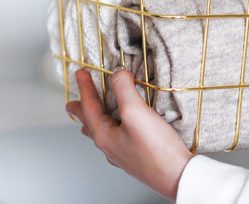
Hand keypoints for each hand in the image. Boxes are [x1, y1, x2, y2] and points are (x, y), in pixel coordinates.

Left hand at [65, 68, 193, 200]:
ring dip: (94, 122)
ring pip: (101, 133)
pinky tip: (120, 131)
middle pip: (89, 123)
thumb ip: (123, 89)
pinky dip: (111, 128)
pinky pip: (116, 138)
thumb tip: (117, 73)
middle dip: (81, 110)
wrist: (177, 177)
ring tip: (89, 119)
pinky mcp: (137, 157)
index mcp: (104, 136)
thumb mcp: (136, 112)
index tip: (80, 73)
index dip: (84, 87)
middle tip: (71, 103)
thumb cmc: (156, 150)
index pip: (88, 106)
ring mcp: (123, 154)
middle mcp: (110, 147)